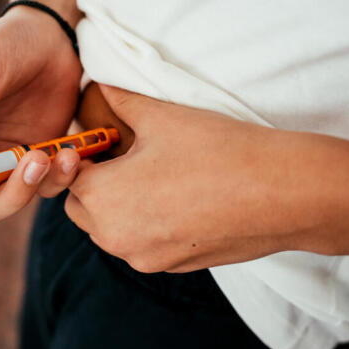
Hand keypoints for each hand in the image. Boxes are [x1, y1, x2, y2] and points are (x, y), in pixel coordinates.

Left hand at [65, 84, 315, 272]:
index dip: (82, 155)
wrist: (281, 194)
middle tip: (126, 156)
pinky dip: (147, 224)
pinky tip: (178, 199)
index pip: (66, 177)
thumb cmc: (218, 150)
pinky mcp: (172, 267)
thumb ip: (119, 99)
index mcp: (102, 199)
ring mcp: (144, 258)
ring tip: (154, 176)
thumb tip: (99, 81)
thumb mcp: (161, 115)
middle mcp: (114, 237)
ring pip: (110, 230)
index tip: (104, 140)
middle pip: (83, 207)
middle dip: (95, 183)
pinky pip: (142, 244)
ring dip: (118, 206)